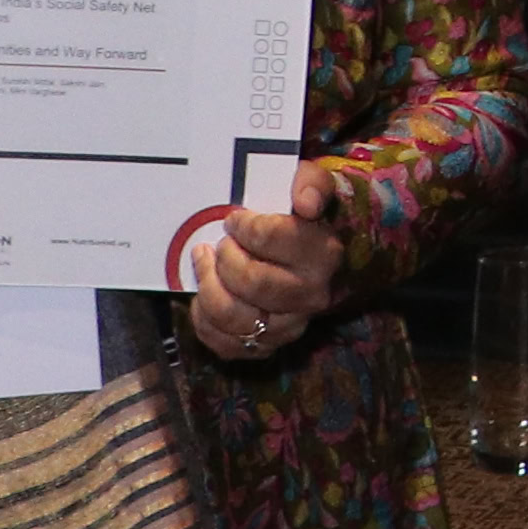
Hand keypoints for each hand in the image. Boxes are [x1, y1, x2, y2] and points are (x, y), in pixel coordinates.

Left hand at [189, 163, 348, 365]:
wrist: (314, 257)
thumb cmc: (301, 218)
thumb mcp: (312, 187)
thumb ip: (311, 182)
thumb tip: (307, 202)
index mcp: (323, 254)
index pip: (272, 238)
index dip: (244, 226)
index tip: (235, 220)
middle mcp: (311, 294)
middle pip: (251, 281)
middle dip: (226, 257)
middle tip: (222, 243)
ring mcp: (289, 325)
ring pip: (232, 316)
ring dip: (208, 285)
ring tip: (206, 263)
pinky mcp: (266, 346)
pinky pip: (223, 342)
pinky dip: (204, 319)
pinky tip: (207, 295)